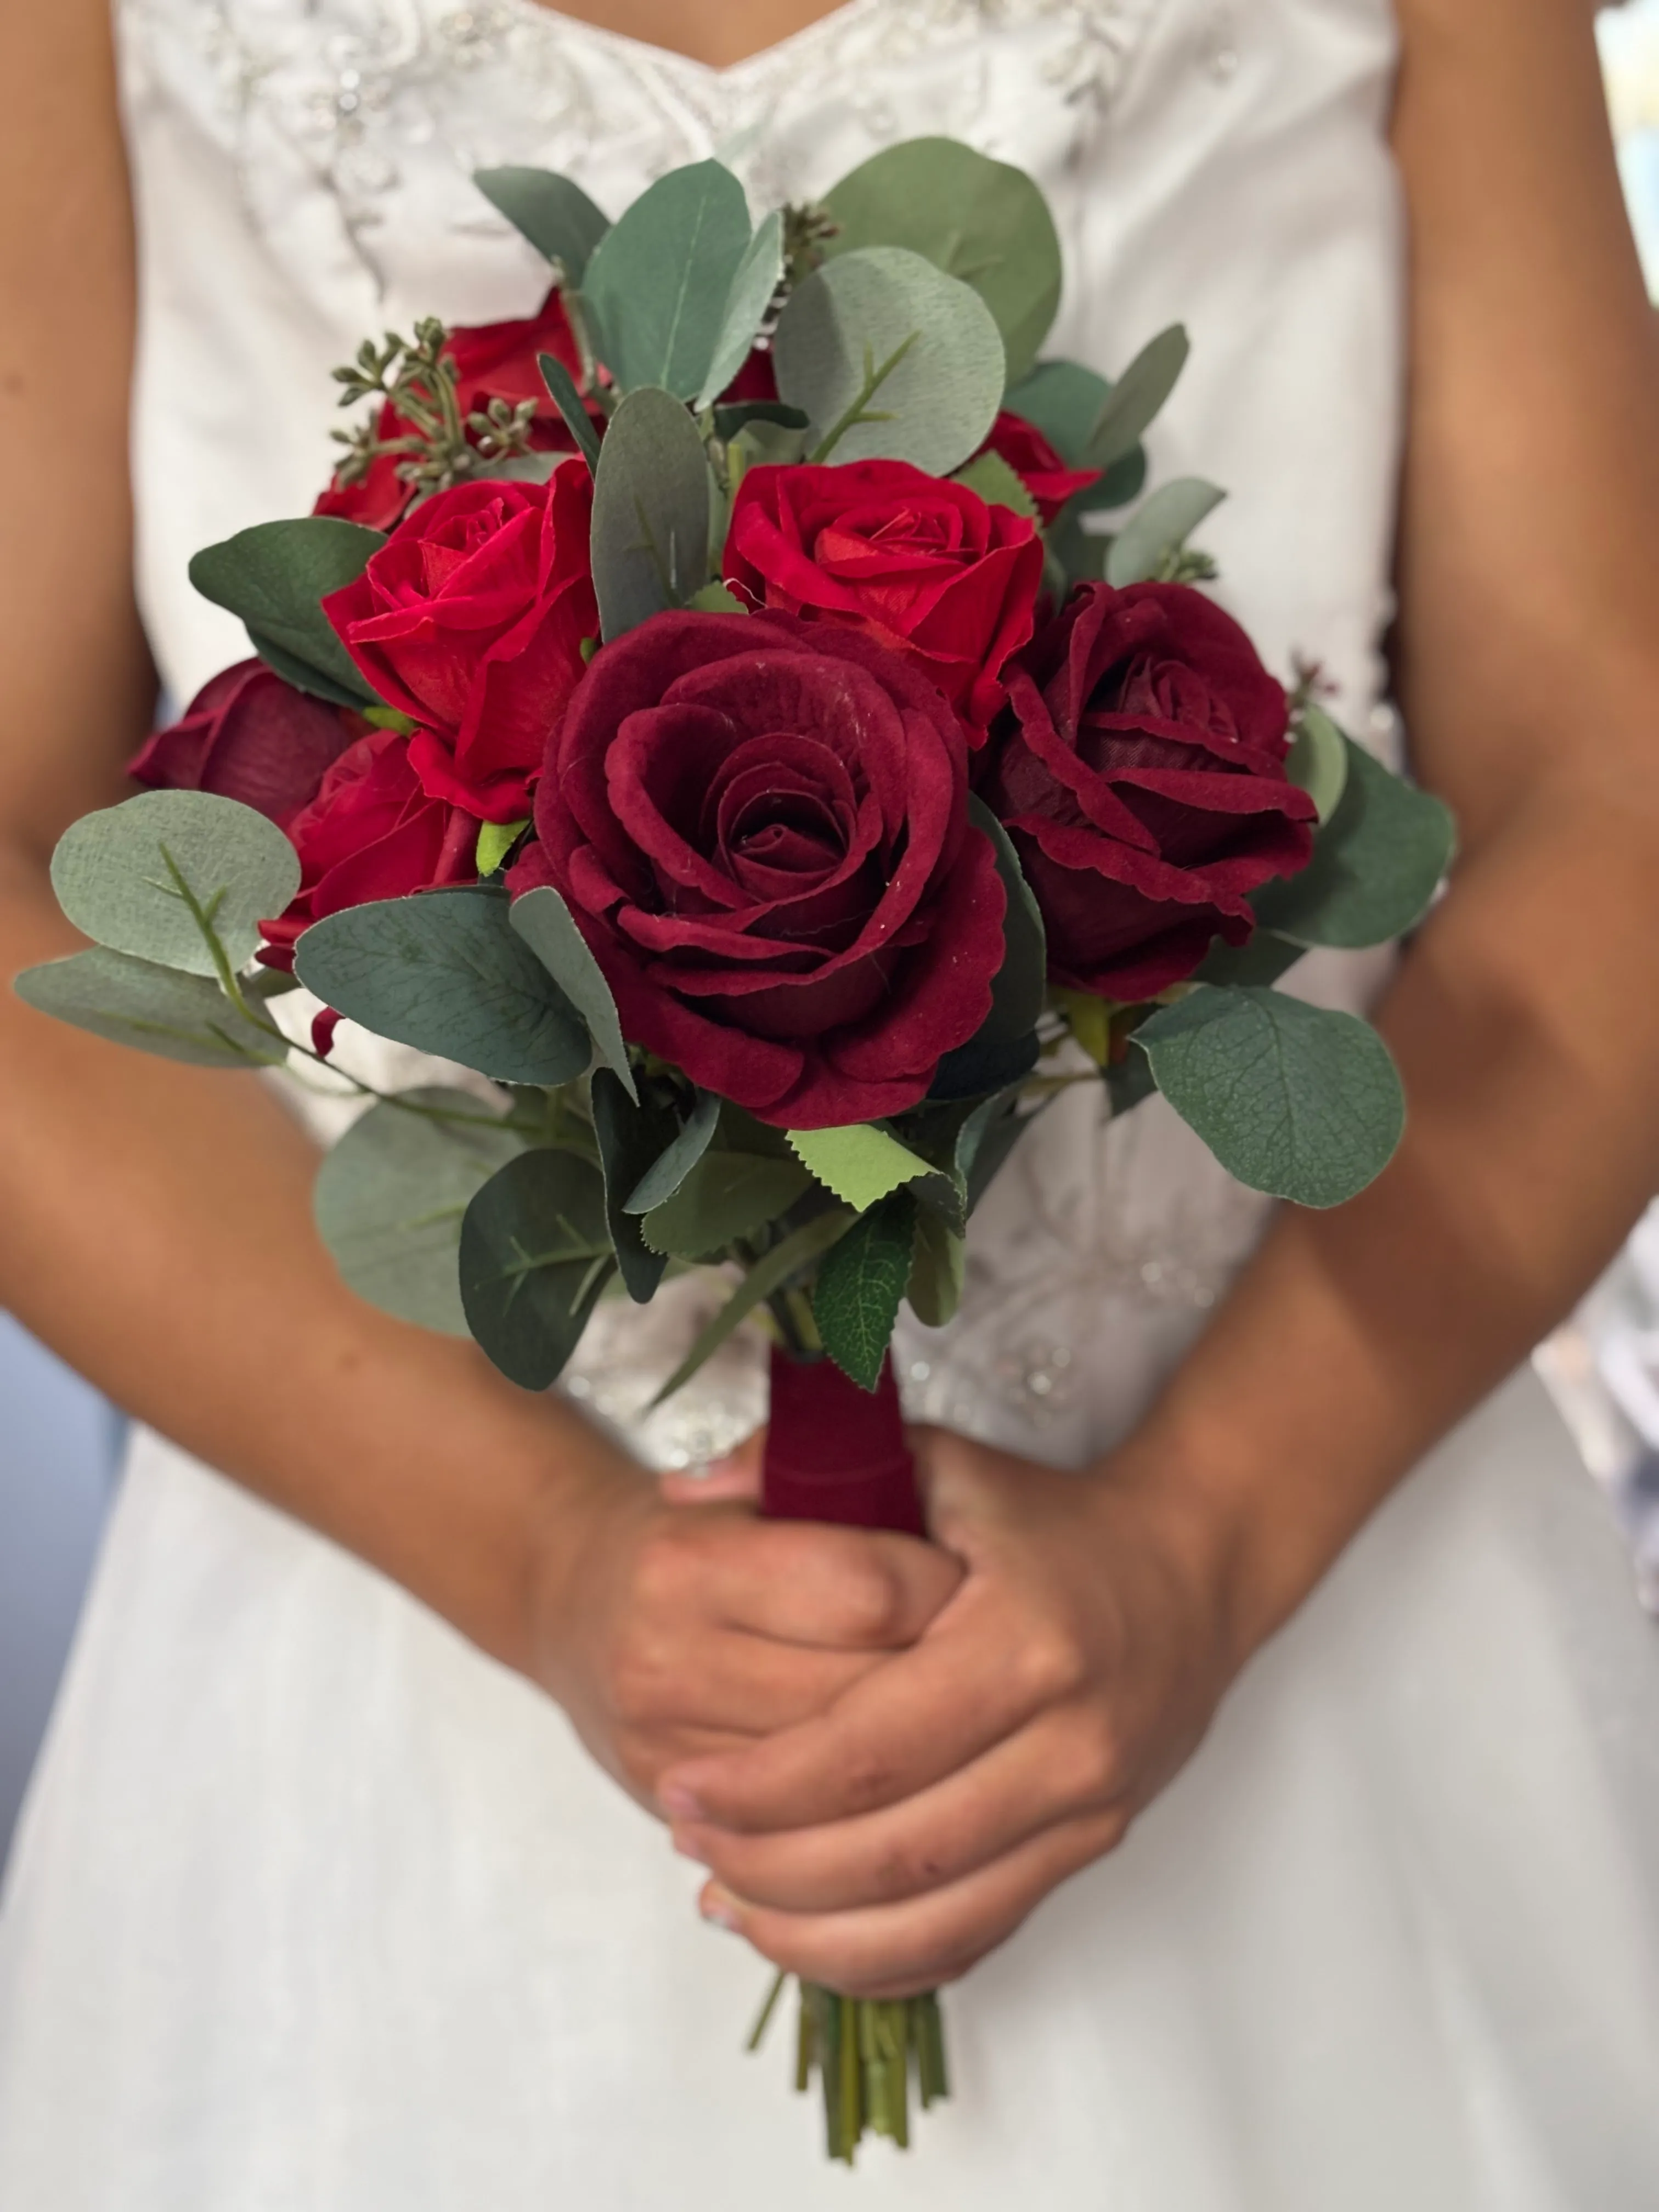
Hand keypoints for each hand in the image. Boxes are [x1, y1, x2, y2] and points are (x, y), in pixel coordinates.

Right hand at [525, 1446, 963, 1813]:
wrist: (572, 1600)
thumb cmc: (694, 1534)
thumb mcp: (750, 1483)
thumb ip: (818, 1468)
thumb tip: (894, 1474)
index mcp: (691, 1562)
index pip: (863, 1593)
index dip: (939, 1588)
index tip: (974, 1580)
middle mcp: (667, 1661)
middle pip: (859, 1696)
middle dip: (946, 1683)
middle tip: (995, 1660)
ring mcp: (667, 1751)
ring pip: (835, 1787)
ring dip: (915, 1764)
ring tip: (967, 1726)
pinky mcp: (676, 1819)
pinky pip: (800, 1846)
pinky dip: (867, 1828)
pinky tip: (924, 1798)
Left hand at [660, 1427, 1243, 1996]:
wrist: (1188, 1568)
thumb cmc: (1044, 1517)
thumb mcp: (931, 1463)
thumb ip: (802, 1464)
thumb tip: (681, 1490)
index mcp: (1024, 1642)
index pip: (869, 1749)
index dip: (763, 1783)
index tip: (682, 1782)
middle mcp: (1069, 1740)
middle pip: (894, 1851)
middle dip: (771, 1862)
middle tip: (687, 1836)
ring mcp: (1088, 1809)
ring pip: (933, 1919)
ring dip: (813, 1930)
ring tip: (722, 1897)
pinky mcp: (1090, 1850)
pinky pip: (976, 1938)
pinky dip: (881, 1959)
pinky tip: (801, 1937)